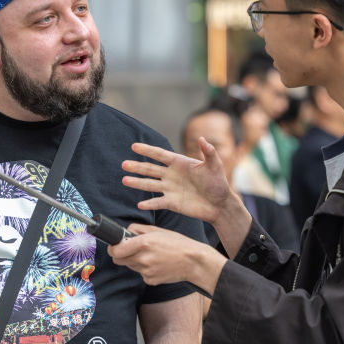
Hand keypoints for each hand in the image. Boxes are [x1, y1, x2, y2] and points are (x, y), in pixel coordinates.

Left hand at [108, 224, 224, 293]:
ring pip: (130, 266)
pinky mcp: (150, 280)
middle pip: (118, 260)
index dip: (112, 247)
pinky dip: (144, 269)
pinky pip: (141, 273)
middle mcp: (143, 259)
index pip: (116, 250)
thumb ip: (138, 229)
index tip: (114, 245)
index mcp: (144, 243)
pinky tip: (157, 264)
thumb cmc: (178, 244)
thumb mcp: (158, 230)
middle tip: (130, 249)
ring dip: (134, 260)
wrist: (193, 262)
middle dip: (121, 254)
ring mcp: (146, 271)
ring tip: (150, 255)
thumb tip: (126, 230)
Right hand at [122, 139, 236, 224]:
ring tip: (124, 180)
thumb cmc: (219, 183)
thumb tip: (202, 138)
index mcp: (180, 163)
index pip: (160, 154)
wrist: (220, 205)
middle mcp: (172, 175)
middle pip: (150, 169)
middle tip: (123, 164)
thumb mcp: (215, 166)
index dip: (147, 150)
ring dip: (137, 183)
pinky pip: (157, 202)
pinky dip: (149, 203)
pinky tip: (139, 204)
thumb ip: (208, 152)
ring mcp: (170, 189)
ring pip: (150, 184)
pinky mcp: (172, 202)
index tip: (134, 146)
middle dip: (137, 166)